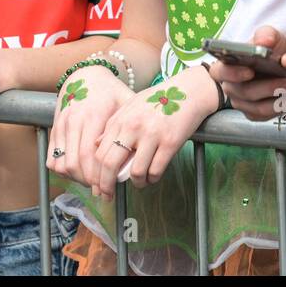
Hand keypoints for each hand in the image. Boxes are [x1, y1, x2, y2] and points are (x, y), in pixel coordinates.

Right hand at [45, 65, 135, 192]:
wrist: (86, 74)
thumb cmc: (111, 91)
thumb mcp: (126, 102)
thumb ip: (130, 127)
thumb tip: (138, 155)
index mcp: (95, 115)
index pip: (92, 156)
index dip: (100, 177)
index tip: (110, 190)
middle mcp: (75, 121)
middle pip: (77, 164)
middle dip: (90, 183)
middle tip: (103, 192)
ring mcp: (62, 125)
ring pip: (63, 164)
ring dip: (76, 179)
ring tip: (92, 182)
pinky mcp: (54, 129)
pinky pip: (52, 159)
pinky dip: (63, 171)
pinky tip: (79, 172)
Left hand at [92, 65, 219, 199]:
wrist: (189, 91)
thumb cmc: (159, 99)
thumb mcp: (131, 106)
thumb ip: (114, 124)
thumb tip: (98, 145)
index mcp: (121, 119)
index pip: (99, 153)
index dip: (96, 174)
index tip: (98, 185)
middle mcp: (133, 127)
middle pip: (111, 165)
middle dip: (108, 185)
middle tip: (109, 195)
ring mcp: (152, 135)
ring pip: (136, 172)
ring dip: (137, 182)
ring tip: (140, 181)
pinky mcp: (170, 142)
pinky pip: (156, 170)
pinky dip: (153, 178)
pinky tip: (153, 175)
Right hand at [211, 25, 285, 120]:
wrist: (278, 65)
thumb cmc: (268, 51)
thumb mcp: (268, 37)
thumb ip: (265, 35)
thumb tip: (263, 42)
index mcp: (225, 66)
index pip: (221, 72)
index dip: (234, 73)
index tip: (250, 71)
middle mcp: (230, 87)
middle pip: (245, 92)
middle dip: (268, 87)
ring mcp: (241, 103)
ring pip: (259, 107)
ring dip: (279, 98)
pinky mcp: (254, 114)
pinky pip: (268, 115)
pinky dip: (283, 106)